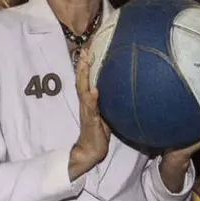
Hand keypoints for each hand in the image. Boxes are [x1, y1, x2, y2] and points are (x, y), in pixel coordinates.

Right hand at [68, 48, 110, 180]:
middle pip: (81, 81)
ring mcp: (87, 112)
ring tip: (86, 64)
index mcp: (88, 101)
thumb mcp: (105, 114)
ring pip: (83, 91)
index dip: (85, 65)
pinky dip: (91, 99)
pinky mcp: (91, 122)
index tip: (86, 50)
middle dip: (82, 66)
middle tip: (84, 51)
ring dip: (84, 77)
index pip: (85, 80)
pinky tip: (93, 91)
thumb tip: (118, 90)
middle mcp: (85, 104)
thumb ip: (107, 102)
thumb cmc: (99, 132)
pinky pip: (91, 109)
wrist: (90, 150)